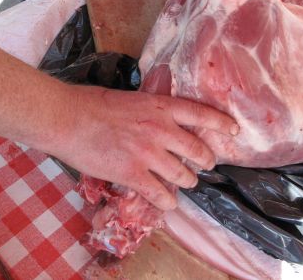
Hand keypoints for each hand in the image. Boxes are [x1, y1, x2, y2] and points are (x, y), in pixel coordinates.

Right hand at [52, 85, 238, 210]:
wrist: (68, 119)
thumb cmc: (92, 104)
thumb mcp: (131, 98)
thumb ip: (151, 110)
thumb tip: (161, 119)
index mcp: (160, 107)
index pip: (201, 114)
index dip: (222, 123)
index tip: (235, 131)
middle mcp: (161, 130)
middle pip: (198, 150)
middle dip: (206, 161)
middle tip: (205, 166)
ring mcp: (149, 154)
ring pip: (183, 176)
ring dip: (186, 183)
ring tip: (184, 184)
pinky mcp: (133, 174)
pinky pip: (160, 194)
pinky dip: (166, 202)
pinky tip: (166, 203)